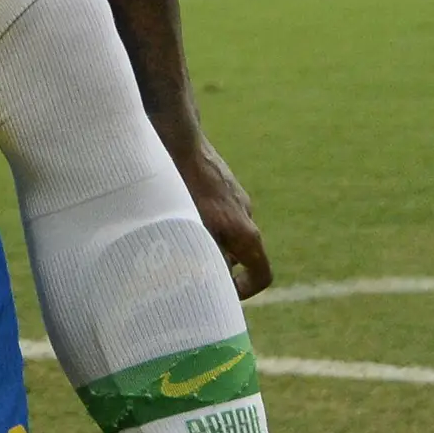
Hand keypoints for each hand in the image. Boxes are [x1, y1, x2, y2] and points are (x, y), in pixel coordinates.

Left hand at [159, 122, 271, 299]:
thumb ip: (204, 261)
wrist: (179, 139)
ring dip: (205, 240)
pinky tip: (171, 212)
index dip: (245, 291)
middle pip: (239, 255)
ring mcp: (235, 196)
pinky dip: (200, 218)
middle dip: (216, 264)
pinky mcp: (221, 181)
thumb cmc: (185, 189)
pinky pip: (215, 209)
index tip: (221, 293)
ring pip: (224, 231)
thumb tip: (203, 286)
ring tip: (172, 238)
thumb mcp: (193, 233)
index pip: (262, 274)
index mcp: (246, 233)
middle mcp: (246, 215)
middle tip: (185, 268)